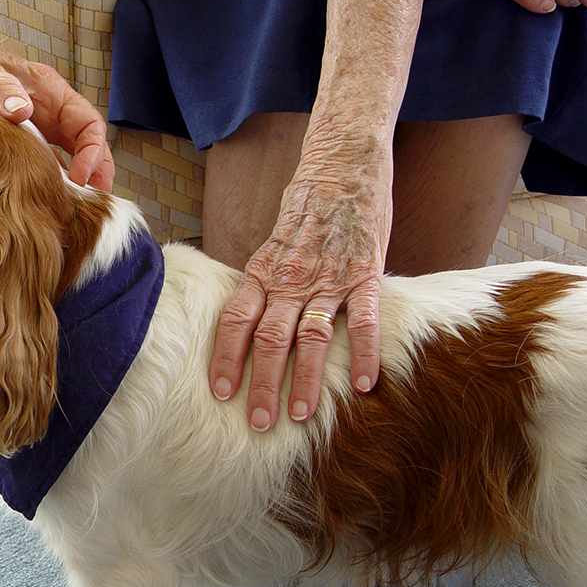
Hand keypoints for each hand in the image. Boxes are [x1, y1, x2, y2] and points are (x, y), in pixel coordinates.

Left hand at [0, 21, 114, 190]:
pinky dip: (40, 187)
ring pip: (63, 161)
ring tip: (69, 213)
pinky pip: (33, 168)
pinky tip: (35, 205)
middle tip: (92, 205)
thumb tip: (20, 111)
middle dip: (95, 174)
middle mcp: (43, 112)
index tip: (79, 178)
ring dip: (70, 186)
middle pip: (85, 146)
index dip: (92, 152)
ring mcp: (28, 131)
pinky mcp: (9, 147)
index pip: (87, 123)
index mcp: (46, 91)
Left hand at [208, 146, 387, 431]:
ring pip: (311, 337)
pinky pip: (365, 319)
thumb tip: (249, 319)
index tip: (221, 392)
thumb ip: (264, 281)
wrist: (342, 163)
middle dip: (262, 384)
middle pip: (270, 338)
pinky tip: (362, 385)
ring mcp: (329, 277)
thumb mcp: (273, 244)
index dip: (226, 357)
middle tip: (258, 423)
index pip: (235, 320)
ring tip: (300, 416)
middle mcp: (290, 278)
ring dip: (305, 379)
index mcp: (262, 271)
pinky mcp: (366, 273)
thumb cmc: (305, 207)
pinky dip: (365, 353)